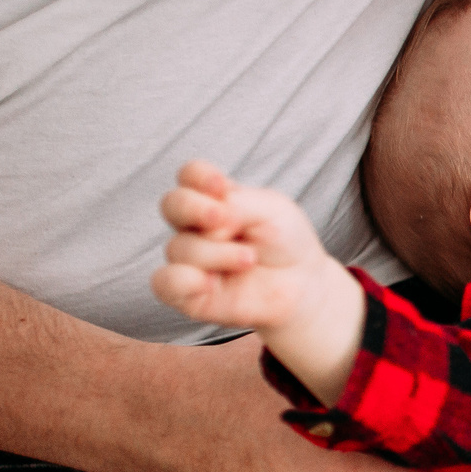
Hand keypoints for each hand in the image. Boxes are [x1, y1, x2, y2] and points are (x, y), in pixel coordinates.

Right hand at [153, 159, 364, 401]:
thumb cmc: (289, 245)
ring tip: (249, 258)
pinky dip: (187, 278)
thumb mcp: (273, 212)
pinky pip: (165, 282)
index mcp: (216, 199)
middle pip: (172, 205)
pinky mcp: (191, 295)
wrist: (305, 289)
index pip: (189, 176)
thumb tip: (209, 210)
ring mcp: (191, 260)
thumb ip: (237, 202)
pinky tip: (217, 278)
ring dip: (216, 250)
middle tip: (231, 219)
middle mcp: (197, 228)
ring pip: (178, 246)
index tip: (224, 186)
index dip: (199, 177)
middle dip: (199, 208)